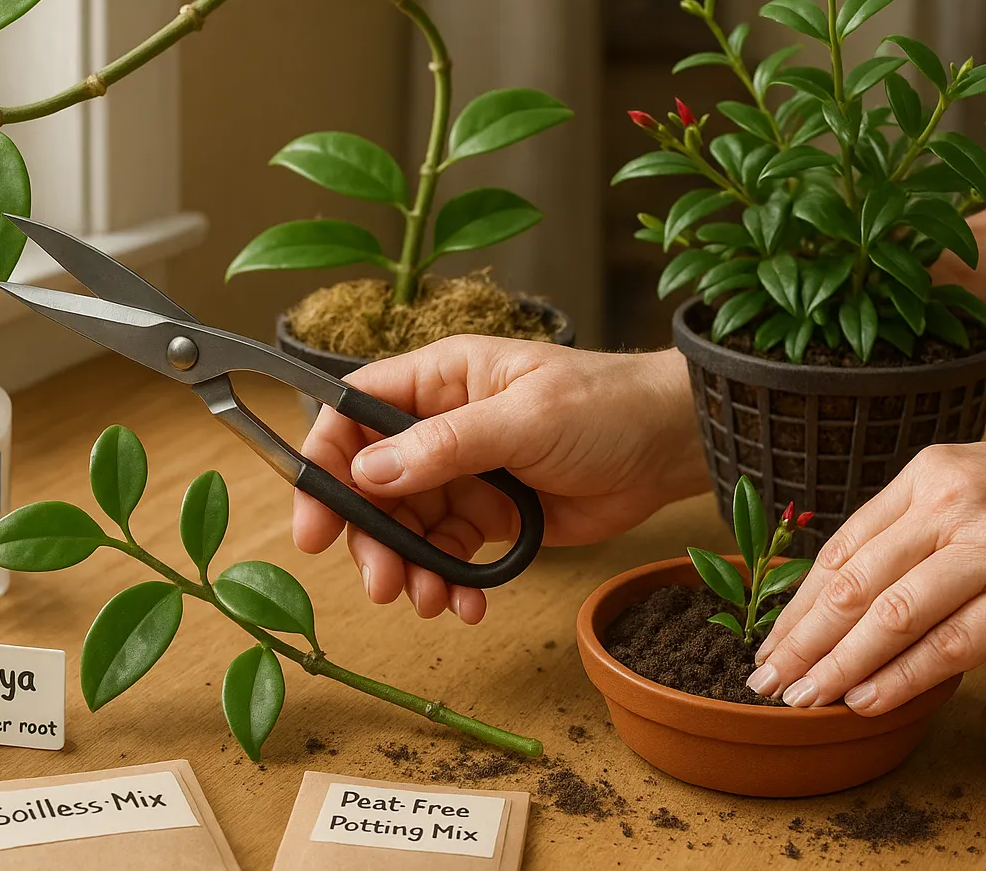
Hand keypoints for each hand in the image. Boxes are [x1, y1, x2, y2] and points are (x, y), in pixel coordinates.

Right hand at [293, 335, 705, 623]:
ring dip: (409, 568)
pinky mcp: (489, 515)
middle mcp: (438, 425)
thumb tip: (370, 472)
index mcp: (438, 380)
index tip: (315, 519)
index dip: (325, 461)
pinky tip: (466, 605)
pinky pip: (448, 552)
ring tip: (431, 604)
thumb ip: (447, 445)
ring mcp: (462, 472)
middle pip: (371, 482)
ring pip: (405, 525)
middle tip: (381, 584)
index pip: (353, 412)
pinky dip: (449, 582)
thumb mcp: (525, 418)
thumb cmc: (606, 406)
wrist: (670, 447)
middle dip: (369, 537)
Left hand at [750, 430, 985, 713]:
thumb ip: (904, 525)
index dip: (796, 603)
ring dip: (840, 664)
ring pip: (894, 616)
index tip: (767, 641)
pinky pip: (954, 643)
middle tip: (766, 680)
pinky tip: (868, 700)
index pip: (840, 549)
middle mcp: (949, 508)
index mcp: (923, 478)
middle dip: (801, 639)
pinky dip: (905, 676)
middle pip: (854, 584)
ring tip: (804, 698)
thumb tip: (835, 586)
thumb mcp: (961, 483)